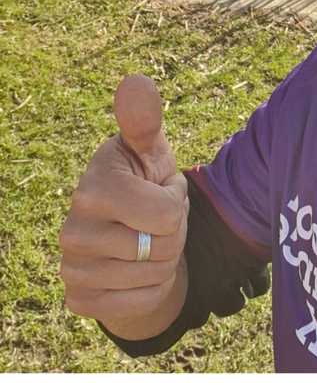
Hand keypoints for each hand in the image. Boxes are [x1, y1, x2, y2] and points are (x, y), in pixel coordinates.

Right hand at [59, 75, 187, 323]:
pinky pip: (142, 303)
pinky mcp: (79, 299)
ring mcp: (71, 268)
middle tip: (154, 220)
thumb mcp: (149, 150)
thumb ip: (144, 121)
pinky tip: (137, 271)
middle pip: (162, 248)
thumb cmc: (144, 181)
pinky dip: (153, 289)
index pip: (167, 215)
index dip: (176, 204)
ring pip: (154, 277)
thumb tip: (135, 82)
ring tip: (146, 240)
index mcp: (94, 187)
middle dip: (173, 234)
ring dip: (164, 261)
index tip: (158, 192)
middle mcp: (72, 229)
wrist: (133, 231)